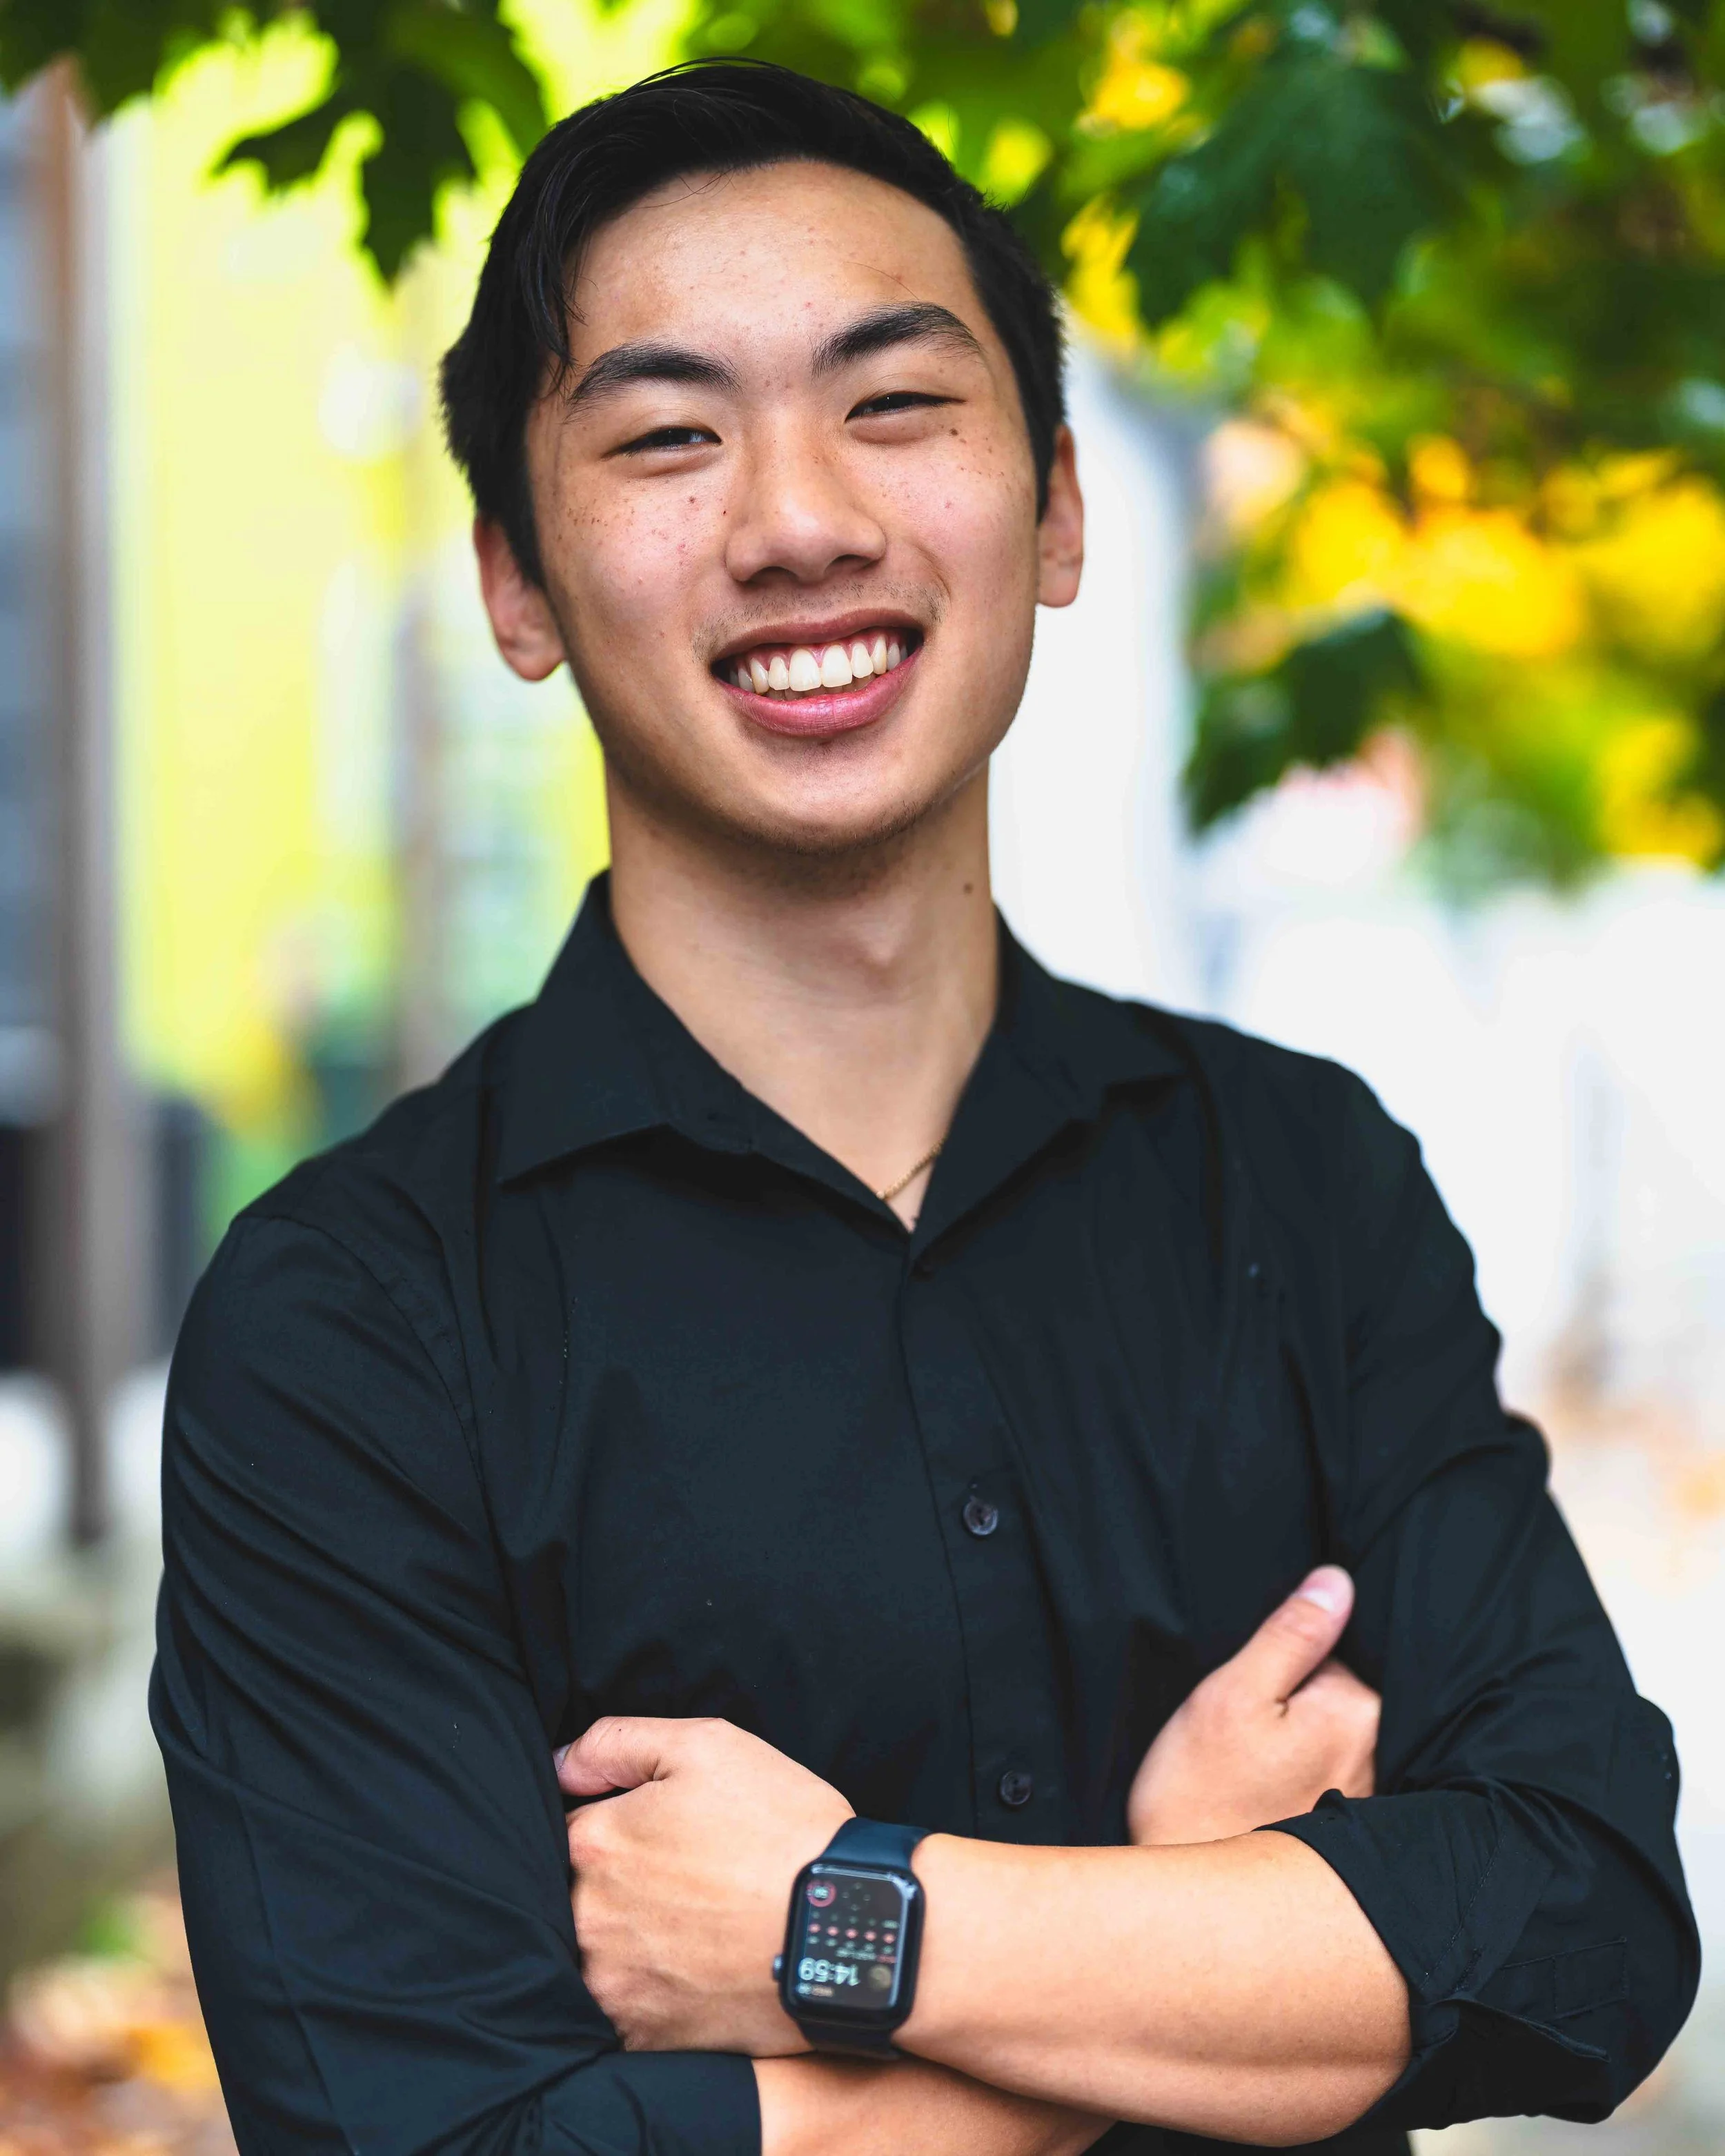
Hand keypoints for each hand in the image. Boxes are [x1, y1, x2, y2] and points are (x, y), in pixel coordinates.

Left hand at [557, 1716, 850, 2053]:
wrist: (846, 1926)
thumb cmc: (781, 1828)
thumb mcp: (708, 1746)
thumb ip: (616, 1744)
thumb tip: (557, 1766)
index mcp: (595, 1844)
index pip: (563, 1828)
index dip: (607, 1824)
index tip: (649, 1833)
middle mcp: (587, 1920)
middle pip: (570, 1896)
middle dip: (612, 1884)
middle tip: (678, 1880)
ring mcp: (611, 1985)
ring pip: (592, 1954)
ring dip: (624, 1939)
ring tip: (687, 1925)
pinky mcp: (642, 2036)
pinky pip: (621, 2011)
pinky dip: (647, 1991)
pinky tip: (691, 1969)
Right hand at [1127, 1566, 1377, 1846]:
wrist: (1193, 1903)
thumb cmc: (1200, 1792)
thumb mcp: (1231, 1695)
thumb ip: (1290, 1634)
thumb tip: (1337, 1581)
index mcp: (1355, 1713)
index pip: (1335, 1647)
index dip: (1286, 1657)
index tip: (1252, 1686)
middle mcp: (1377, 1755)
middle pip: (1340, 1692)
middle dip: (1298, 1697)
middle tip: (1246, 1733)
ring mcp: (1367, 1796)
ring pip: (1334, 1733)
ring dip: (1299, 1737)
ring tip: (1253, 1767)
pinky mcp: (1346, 1826)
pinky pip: (1331, 1773)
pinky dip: (1302, 1773)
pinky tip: (1267, 1793)